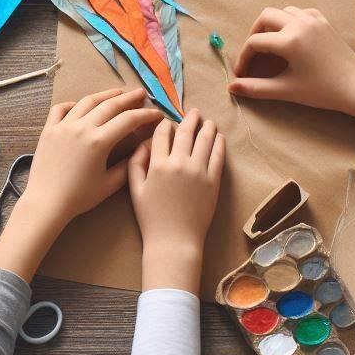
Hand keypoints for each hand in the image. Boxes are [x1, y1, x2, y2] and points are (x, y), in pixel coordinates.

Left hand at [25, 89, 162, 228]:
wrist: (46, 202)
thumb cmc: (79, 197)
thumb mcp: (109, 185)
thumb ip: (127, 166)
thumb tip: (140, 150)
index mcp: (99, 140)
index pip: (128, 120)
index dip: (145, 115)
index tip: (156, 113)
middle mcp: (82, 127)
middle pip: (109, 105)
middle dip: (128, 98)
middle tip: (140, 93)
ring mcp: (63, 125)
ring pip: (86, 102)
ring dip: (104, 95)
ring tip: (116, 93)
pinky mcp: (49, 129)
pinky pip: (61, 109)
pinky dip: (72, 104)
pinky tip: (80, 106)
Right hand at [129, 110, 224, 292]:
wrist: (174, 242)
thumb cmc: (151, 218)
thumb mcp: (135, 190)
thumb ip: (135, 164)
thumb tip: (143, 144)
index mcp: (158, 164)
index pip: (163, 134)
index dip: (165, 124)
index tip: (168, 121)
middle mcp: (180, 163)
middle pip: (186, 132)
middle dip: (190, 119)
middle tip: (194, 112)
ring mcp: (199, 171)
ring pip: (204, 140)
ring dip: (207, 127)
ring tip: (208, 121)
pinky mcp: (213, 182)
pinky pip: (218, 157)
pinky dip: (219, 144)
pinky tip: (219, 137)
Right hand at [229, 6, 354, 112]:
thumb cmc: (322, 91)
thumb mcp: (287, 90)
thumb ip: (257, 88)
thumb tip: (232, 87)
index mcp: (289, 40)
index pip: (255, 43)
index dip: (244, 58)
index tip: (242, 73)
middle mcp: (298, 23)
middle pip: (265, 16)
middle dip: (255, 32)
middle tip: (255, 52)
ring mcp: (312, 19)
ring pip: (283, 11)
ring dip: (272, 24)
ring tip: (272, 44)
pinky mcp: (323, 20)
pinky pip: (299, 12)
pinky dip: (290, 20)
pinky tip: (292, 36)